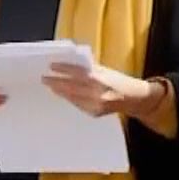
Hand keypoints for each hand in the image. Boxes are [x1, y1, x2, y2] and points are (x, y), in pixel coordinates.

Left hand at [43, 62, 157, 118]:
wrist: (134, 98)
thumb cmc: (120, 81)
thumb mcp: (105, 71)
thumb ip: (88, 69)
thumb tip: (68, 66)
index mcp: (99, 79)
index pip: (76, 72)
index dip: (62, 69)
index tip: (51, 66)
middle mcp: (96, 93)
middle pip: (70, 87)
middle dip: (56, 82)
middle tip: (44, 78)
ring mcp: (95, 105)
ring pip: (72, 97)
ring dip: (60, 91)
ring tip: (51, 86)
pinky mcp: (94, 113)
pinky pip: (77, 105)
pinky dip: (70, 99)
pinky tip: (64, 95)